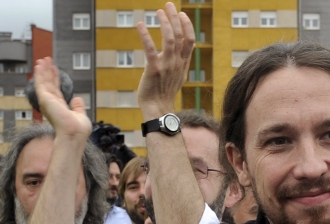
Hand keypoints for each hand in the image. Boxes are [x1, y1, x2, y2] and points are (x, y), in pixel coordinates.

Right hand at [33, 57, 90, 140]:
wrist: (74, 134)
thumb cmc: (78, 130)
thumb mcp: (80, 115)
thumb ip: (77, 107)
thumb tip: (77, 99)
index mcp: (59, 107)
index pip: (56, 89)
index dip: (55, 78)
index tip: (55, 69)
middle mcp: (51, 104)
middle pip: (48, 84)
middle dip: (47, 72)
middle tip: (46, 60)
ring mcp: (47, 102)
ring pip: (43, 82)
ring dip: (43, 70)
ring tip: (43, 59)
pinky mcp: (44, 99)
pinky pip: (40, 83)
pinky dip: (39, 73)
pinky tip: (40, 65)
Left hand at [136, 3, 194, 118]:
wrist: (157, 108)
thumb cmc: (165, 92)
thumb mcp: (178, 76)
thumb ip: (181, 61)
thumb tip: (185, 48)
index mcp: (183, 63)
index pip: (189, 40)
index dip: (187, 25)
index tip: (181, 14)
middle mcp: (177, 63)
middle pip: (180, 35)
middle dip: (175, 18)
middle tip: (168, 5)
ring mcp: (166, 66)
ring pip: (169, 39)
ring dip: (164, 23)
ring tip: (158, 11)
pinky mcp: (153, 69)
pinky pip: (150, 49)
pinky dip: (145, 35)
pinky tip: (140, 25)